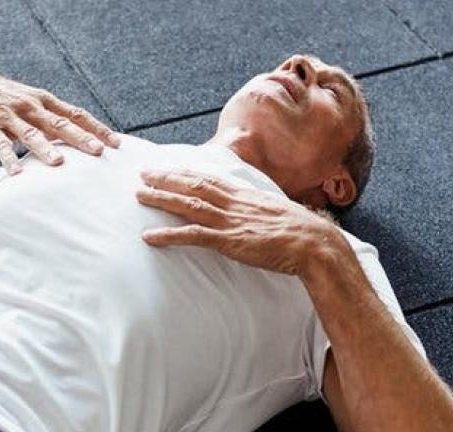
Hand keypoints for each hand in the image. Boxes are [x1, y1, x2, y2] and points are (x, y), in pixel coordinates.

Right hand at [0, 72, 120, 174]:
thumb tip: (84, 139)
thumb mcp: (34, 106)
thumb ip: (55, 121)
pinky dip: (8, 158)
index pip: (76, 114)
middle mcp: (31, 107)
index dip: (96, 128)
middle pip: (60, 123)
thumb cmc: (9, 103)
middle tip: (98, 152)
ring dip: (44, 148)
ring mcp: (11, 116)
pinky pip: (1, 145)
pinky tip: (16, 174)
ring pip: (31, 134)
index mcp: (45, 102)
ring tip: (58, 163)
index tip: (116, 143)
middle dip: (80, 138)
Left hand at [136, 168, 350, 278]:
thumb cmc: (298, 231)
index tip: (168, 168)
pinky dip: (168, 235)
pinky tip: (149, 236)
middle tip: (142, 173)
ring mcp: (230, 220)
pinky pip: (192, 235)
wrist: (313, 243)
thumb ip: (256, 208)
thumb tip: (249, 211)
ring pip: (188, 204)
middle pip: (193, 184)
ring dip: (161, 199)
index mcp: (244, 194)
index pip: (209, 178)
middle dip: (166, 178)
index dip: (185, 172)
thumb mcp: (274, 211)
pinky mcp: (228, 240)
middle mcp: (234, 202)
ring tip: (139, 195)